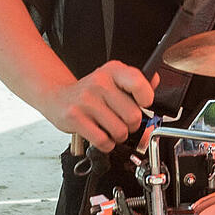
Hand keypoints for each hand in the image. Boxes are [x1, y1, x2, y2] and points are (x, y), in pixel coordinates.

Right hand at [38, 60, 153, 151]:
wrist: (58, 97)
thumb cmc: (91, 91)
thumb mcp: (114, 79)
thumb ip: (137, 82)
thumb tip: (156, 81)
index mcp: (113, 70)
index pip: (139, 83)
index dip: (146, 99)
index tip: (142, 104)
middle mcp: (100, 82)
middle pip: (133, 116)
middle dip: (132, 125)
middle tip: (123, 121)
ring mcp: (86, 100)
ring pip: (120, 131)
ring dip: (119, 136)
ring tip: (111, 128)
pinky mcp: (75, 118)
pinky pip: (103, 141)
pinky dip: (107, 144)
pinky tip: (102, 135)